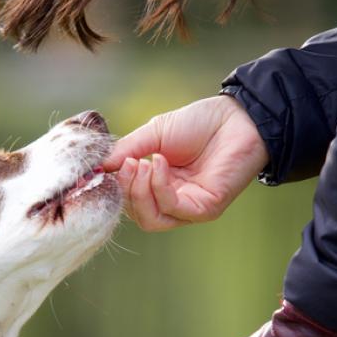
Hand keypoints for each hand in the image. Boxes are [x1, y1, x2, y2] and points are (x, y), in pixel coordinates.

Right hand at [104, 96, 268, 230]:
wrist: (237, 117)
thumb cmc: (199, 123)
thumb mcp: (153, 134)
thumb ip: (126, 151)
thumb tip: (98, 167)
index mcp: (158, 186)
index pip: (128, 200)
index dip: (114, 187)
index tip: (103, 167)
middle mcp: (172, 201)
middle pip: (137, 214)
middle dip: (125, 190)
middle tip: (125, 164)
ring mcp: (188, 208)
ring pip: (150, 219)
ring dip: (139, 192)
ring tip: (141, 164)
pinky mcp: (205, 210)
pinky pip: (172, 209)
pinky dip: (159, 187)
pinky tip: (159, 163)